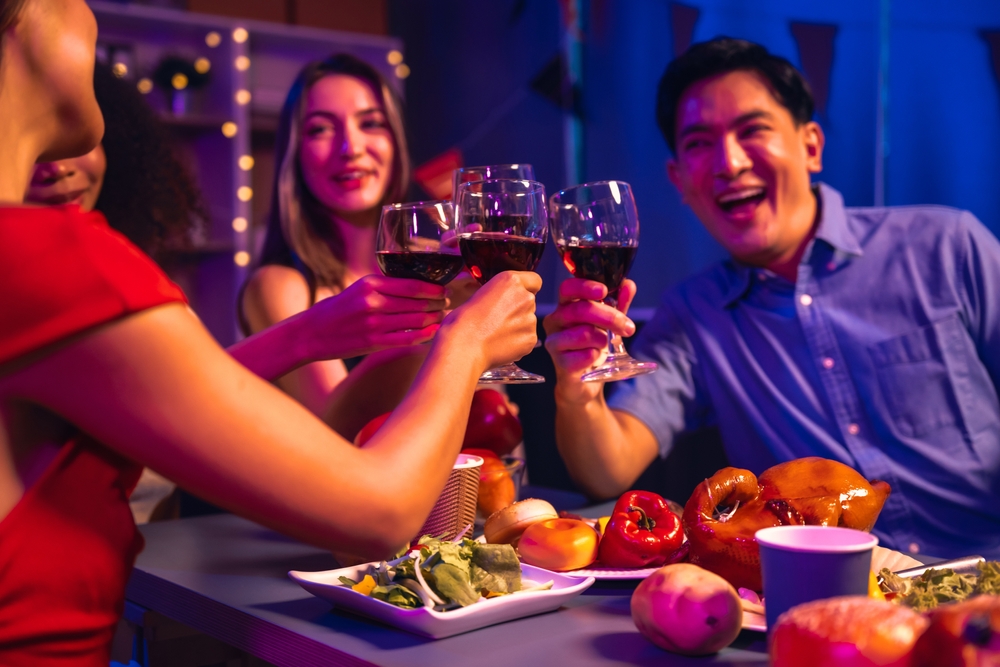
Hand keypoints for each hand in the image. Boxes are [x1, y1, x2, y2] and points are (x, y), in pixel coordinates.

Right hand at [303, 274, 447, 360]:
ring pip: (416, 320)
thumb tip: (414, 285)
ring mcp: (374, 324)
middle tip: (447, 303)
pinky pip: (407, 339)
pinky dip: (424, 335)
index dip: (433, 288)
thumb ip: (382, 287)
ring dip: (434, 319)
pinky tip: (432, 332)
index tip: (443, 289)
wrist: (310, 334)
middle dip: (437, 303)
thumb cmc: (335, 311)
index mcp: (370, 284)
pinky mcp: (373, 343)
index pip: (412, 284)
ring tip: (441, 317)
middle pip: (418, 302)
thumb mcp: (357, 289)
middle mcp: (373, 302)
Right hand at [443, 271, 540, 371]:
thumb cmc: (463, 321)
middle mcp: (525, 297)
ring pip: (528, 321)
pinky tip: (500, 344)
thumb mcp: (479, 294)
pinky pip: (527, 338)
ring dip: (517, 326)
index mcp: (511, 281)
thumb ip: (499, 294)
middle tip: (498, 319)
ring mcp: (530, 319)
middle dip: (518, 309)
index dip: (527, 288)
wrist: (464, 345)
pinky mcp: (530, 338)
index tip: (518, 295)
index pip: (534, 280)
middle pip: (529, 302)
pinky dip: (517, 341)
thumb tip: (502, 302)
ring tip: (496, 334)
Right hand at [543, 278, 636, 402]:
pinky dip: (596, 356)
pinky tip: (595, 358)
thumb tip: (628, 284)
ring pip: (584, 333)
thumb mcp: (608, 323)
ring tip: (606, 345)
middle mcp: (555, 321)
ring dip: (603, 339)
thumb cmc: (592, 346)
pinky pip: (584, 355)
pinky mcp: (560, 363)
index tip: (604, 291)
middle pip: (580, 310)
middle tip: (627, 326)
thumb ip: (618, 303)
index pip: (568, 288)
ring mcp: (554, 342)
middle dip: (609, 317)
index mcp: (565, 306)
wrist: (584, 381)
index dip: (585, 286)